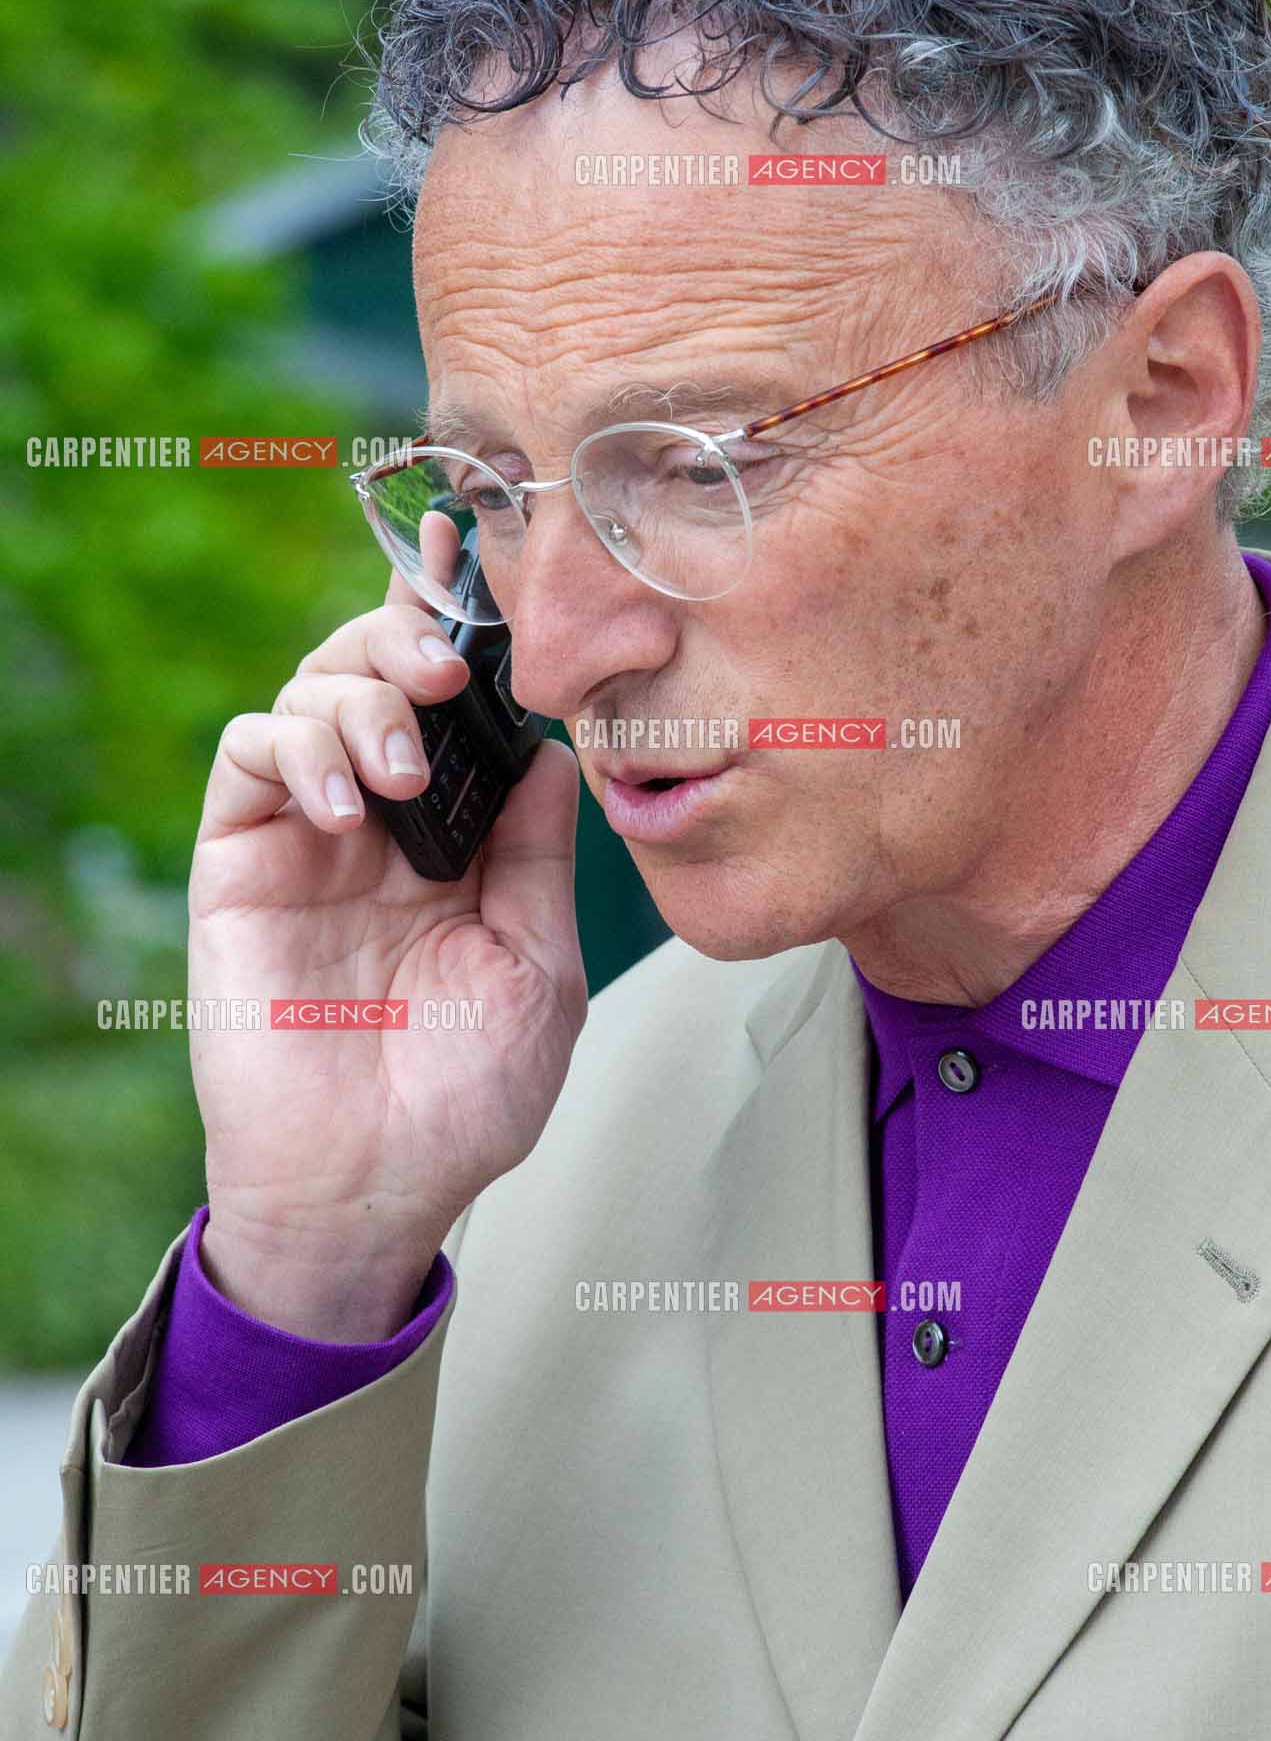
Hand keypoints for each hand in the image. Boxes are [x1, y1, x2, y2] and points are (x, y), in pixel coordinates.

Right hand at [187, 571, 585, 1337]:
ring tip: (399, 764)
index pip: (457, 704)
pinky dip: (296, 747)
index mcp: (459, 835)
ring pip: (311, 692)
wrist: (374, 1190)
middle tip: (446, 667)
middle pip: (379, 670)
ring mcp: (306, 835)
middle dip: (410, 640)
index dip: (462, 623)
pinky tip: (344, 801)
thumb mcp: (538, 963)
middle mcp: (382, 819)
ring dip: (360, 698)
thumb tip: (559, 746)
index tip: (477, 550)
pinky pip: (250, 757)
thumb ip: (539, 851)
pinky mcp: (240, 863)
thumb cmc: (464, 1095)